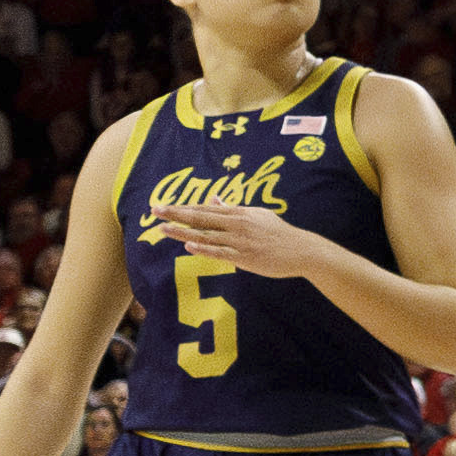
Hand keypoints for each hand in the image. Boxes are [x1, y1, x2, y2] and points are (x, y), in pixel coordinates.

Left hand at [142, 193, 340, 285]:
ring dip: (183, 232)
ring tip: (163, 229)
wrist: (301, 250)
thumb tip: (213, 199)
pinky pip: (220, 252)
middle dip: (176, 214)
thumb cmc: (278, 233)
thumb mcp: (257, 215)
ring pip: (206, 235)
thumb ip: (233, 209)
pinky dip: (204, 249)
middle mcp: (237, 224)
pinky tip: (189, 246)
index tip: (163, 206)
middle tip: (155, 211)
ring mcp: (240, 241)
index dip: (183, 207)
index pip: (205, 209)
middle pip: (201, 218)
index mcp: (239, 213)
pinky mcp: (244, 257)